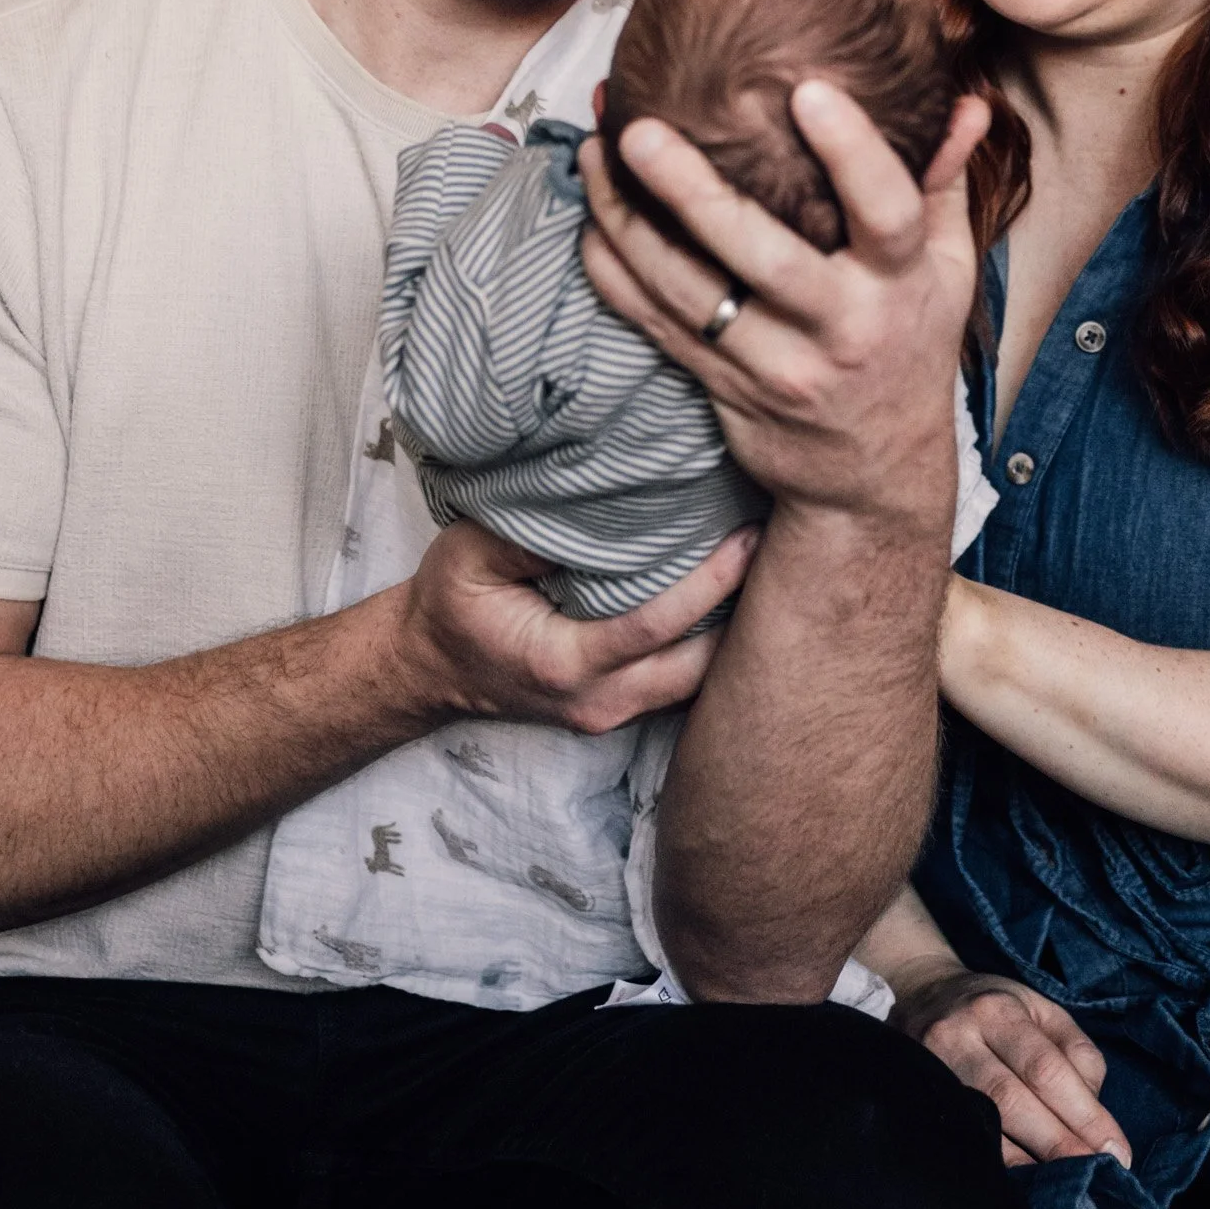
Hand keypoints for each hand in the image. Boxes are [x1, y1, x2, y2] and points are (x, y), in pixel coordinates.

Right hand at [387, 519, 757, 738]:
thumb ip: (529, 531)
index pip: (657, 625)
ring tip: (768, 570)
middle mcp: (597, 701)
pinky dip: (709, 643)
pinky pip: (681, 682)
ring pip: (698, 683)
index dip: (709, 583)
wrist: (426, 666)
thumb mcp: (469, 553)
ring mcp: (610, 714)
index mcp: (563, 664)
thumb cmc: (449, 602)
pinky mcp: (618, 711)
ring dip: (735, 633)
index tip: (746, 537)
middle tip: (783, 551)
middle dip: (745, 615)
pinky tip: (732, 600)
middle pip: (698, 667)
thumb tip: (594, 494)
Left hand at [578, 84, 988, 537]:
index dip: (852, 152)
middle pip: (764, 257)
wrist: (872, 474)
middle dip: (695, 192)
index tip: (809, 91)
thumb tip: (966, 103)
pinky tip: (591, 220)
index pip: (887, 213)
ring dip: (630, 224)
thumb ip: (944, 183)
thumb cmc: (909, 344)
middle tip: (641, 130)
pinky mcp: (723, 385)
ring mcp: (775, 364)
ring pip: (689, 294)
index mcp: (900, 285)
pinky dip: (614, 274)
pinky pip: (657, 325)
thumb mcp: (947, 271)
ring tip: (594, 154)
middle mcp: (839, 327)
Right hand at [891, 965, 1130, 1169]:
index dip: (1084, 1115)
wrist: (922, 996)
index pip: (1045, 1069)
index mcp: (997, 1011)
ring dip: (1030, 1165)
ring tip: (1066, 1187)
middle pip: (1011, 1101)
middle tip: (1097, 1178)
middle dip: (1059, 1145)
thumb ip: (1077, 1055)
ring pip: (984, 1128)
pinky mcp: (919, 1099)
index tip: (1117, 1152)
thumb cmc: (996, 1009)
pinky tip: (1026, 1184)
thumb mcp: (1043, 1011)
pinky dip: (998, 1165)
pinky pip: (964, 1141)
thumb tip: (1092, 1114)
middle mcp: (958, 1039)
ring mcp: (931, 1072)